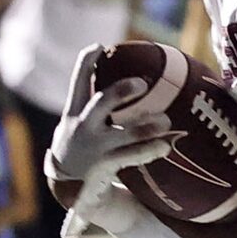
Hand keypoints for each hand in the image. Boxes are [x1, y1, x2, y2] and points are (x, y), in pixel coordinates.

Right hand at [44, 46, 174, 225]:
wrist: (70, 190)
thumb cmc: (82, 151)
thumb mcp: (80, 127)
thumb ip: (96, 109)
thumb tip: (125, 83)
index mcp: (73, 114)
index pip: (78, 83)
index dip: (87, 63)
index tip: (100, 47)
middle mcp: (82, 128)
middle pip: (100, 103)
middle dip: (120, 91)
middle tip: (142, 83)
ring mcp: (93, 148)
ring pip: (121, 133)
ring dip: (144, 126)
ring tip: (166, 120)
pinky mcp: (104, 166)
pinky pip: (130, 157)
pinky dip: (148, 150)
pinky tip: (166, 146)